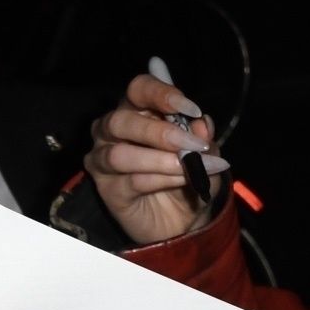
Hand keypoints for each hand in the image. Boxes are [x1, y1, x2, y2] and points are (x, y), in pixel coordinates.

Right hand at [84, 71, 230, 245]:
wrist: (183, 220)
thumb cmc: (188, 177)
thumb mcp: (205, 156)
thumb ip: (203, 139)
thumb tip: (202, 125)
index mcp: (137, 110)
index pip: (139, 88)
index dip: (162, 94)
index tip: (191, 110)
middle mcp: (112, 130)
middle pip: (122, 120)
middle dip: (161, 133)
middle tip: (194, 146)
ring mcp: (104, 159)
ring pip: (121, 154)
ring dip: (162, 161)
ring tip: (191, 168)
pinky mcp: (107, 189)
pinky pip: (131, 181)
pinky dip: (162, 180)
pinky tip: (183, 181)